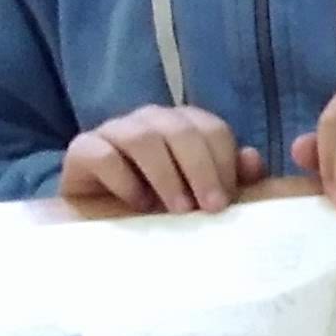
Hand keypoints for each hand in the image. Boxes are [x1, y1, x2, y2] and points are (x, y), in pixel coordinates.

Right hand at [62, 107, 263, 213]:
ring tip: (178, 210)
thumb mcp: (198, 193)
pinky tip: (138, 205)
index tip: (226, 202)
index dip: (224, 163)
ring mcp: (115, 130)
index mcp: (184, 124)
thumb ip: (231, 177)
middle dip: (201, 170)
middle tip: (210, 208)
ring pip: (143, 138)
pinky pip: (103, 154)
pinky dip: (123, 180)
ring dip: (166, 175)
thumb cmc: (158, 201)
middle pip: (182, 131)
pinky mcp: (82, 149)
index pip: (212, 130)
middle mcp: (151, 120)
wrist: (99, 216)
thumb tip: (252, 160)